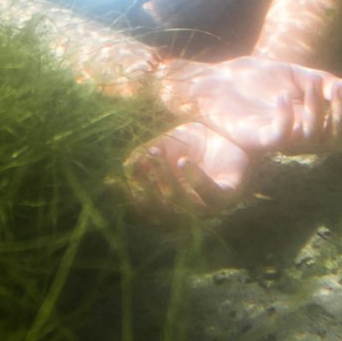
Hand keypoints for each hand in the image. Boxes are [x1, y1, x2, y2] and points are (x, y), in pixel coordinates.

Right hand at [123, 119, 273, 217]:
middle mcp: (187, 208)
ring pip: (183, 204)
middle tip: (143, 162)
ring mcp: (207, 205)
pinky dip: (196, 180)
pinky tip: (184, 163)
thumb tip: (125, 167)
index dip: (127, 198)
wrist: (225, 130)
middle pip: (161, 211)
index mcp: (168, 200)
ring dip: (167, 181)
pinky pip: (211, 195)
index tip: (112, 181)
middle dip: (147, 186)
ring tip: (158, 157)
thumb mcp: (163, 145)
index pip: (143, 208)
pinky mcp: (228, 195)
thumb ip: (144, 156)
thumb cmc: (191, 142)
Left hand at [157, 55, 341, 157]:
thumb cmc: (256, 78)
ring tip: (314, 83)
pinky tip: (283, 95)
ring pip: (311, 139)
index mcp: (309, 123)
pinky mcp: (258, 137)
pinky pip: (280, 137)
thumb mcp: (296, 75)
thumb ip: (322, 81)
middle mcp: (298, 136)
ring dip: (318, 110)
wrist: (219, 79)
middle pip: (333, 140)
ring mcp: (278, 138)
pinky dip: (286, 116)